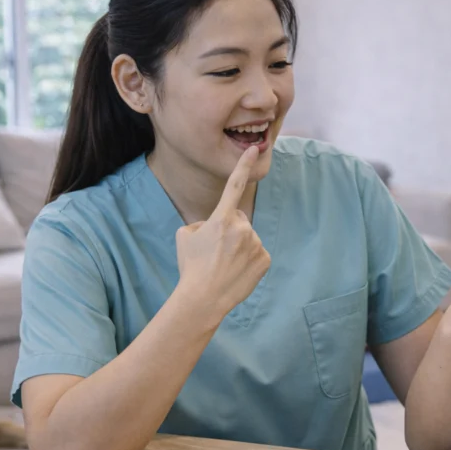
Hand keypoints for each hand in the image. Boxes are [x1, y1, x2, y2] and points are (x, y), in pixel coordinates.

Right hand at [175, 147, 270, 320]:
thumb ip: (203, 222)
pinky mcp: (265, 260)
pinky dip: (249, 260)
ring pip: (248, 238)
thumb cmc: (191, 267)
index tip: (254, 150)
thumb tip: (214, 224)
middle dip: (230, 229)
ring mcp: (256, 244)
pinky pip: (257, 253)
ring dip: (239, 246)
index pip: (234, 185)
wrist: (203, 299)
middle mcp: (242, 227)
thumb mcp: (185, 236)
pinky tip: (236, 271)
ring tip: (223, 264)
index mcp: (221, 218)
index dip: (243, 165)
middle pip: (239, 219)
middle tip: (215, 251)